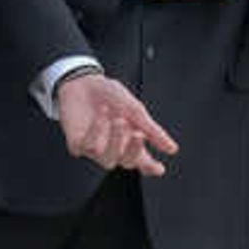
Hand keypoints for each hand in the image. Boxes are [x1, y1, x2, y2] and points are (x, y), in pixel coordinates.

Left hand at [55, 70, 174, 175]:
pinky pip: (88, 146)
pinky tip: (101, 114)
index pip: (142, 161)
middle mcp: (113, 148)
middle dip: (134, 151)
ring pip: (107, 161)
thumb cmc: (110, 95)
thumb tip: (172, 149)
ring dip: (115, 141)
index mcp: (129, 141)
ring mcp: (95, 148)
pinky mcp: (77, 144)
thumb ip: (152, 130)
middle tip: (139, 134)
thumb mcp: (135, 109)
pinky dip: (96, 131)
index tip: (159, 168)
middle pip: (127, 163)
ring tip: (118, 119)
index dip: (150, 167)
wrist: (83, 80)